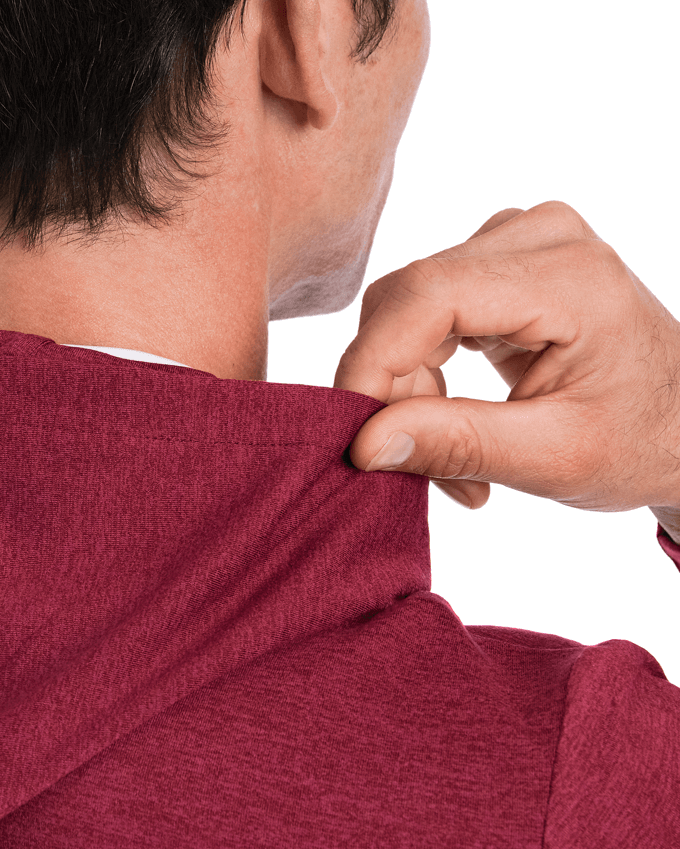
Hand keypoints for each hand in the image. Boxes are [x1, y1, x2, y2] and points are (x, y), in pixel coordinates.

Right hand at [334, 201, 679, 538]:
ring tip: (454, 457)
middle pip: (407, 302)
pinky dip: (421, 373)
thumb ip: (458, 444)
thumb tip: (364, 442)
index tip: (353, 434)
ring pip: (404, 309)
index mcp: (568, 276)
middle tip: (425, 465)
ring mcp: (518, 242)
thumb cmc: (642, 440)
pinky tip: (453, 417)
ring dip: (408, 388)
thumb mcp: (555, 459)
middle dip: (394, 389)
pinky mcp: (499, 261)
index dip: (372, 364)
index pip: (427, 296)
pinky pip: (421, 311)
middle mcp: (540, 237)